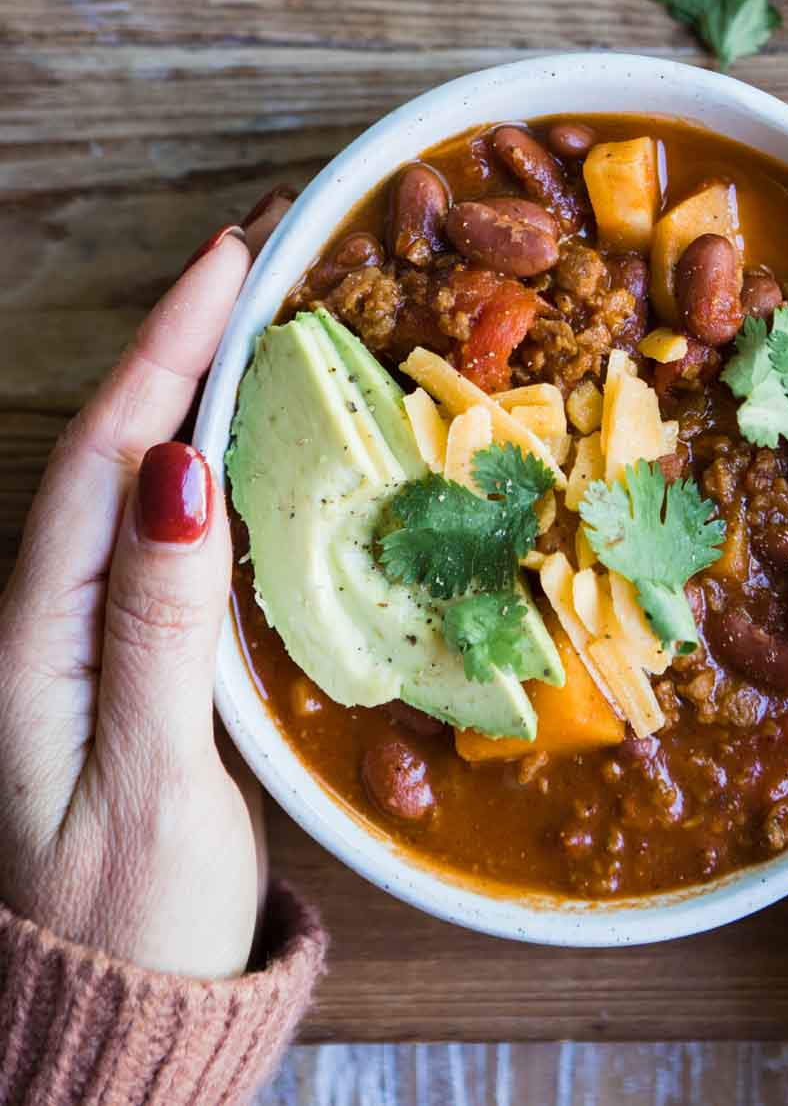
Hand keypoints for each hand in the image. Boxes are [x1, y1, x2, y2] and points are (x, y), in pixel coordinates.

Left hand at [0, 192, 291, 979]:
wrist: (112, 1022)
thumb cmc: (129, 919)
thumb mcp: (148, 776)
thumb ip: (158, 624)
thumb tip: (179, 469)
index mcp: (39, 632)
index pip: (107, 448)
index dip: (168, 342)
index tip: (232, 253)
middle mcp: (51, 617)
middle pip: (115, 441)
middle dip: (181, 334)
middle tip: (261, 250)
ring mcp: (86, 639)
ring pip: (139, 478)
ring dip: (194, 384)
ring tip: (262, 314)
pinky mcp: (126, 665)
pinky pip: (165, 531)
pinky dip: (209, 459)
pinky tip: (251, 441)